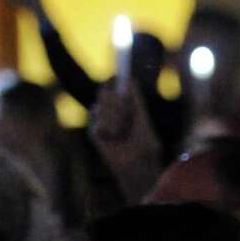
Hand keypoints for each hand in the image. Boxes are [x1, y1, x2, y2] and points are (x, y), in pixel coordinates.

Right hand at [90, 81, 161, 202]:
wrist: (138, 164)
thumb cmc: (145, 144)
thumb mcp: (143, 119)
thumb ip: (136, 101)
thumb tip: (130, 80)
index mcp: (126, 105)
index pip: (115, 85)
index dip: (114, 79)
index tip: (116, 76)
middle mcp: (113, 110)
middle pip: (105, 92)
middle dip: (115, 101)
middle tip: (125, 112)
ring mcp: (103, 119)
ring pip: (101, 105)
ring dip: (114, 117)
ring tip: (122, 130)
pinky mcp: (94, 131)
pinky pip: (96, 120)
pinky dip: (107, 127)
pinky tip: (113, 136)